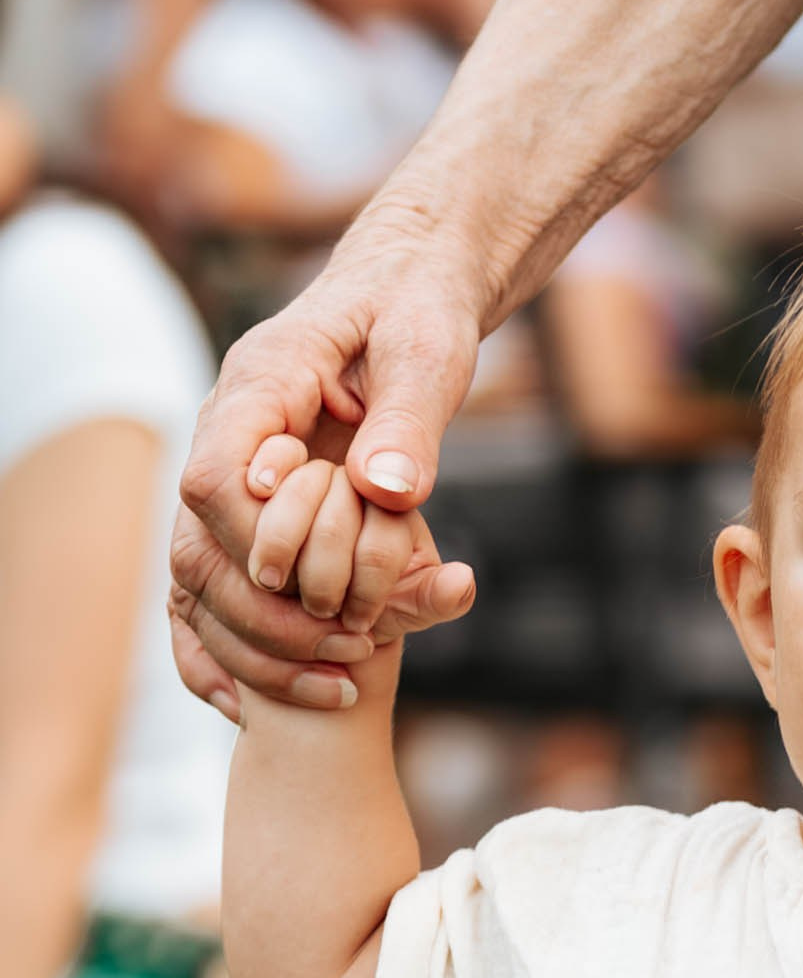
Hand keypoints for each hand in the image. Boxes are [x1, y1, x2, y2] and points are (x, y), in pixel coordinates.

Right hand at [170, 225, 484, 712]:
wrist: (413, 288)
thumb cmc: (420, 310)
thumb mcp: (429, 354)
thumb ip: (409, 422)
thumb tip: (385, 494)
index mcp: (261, 382)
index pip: (216, 478)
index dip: (258, 543)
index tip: (319, 586)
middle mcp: (233, 429)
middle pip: (199, 541)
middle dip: (268, 612)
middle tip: (352, 654)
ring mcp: (240, 468)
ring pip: (202, 572)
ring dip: (264, 638)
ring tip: (346, 680)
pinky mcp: (261, 501)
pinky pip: (221, 580)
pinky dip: (246, 640)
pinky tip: (291, 690)